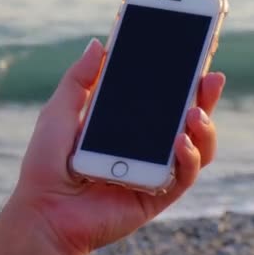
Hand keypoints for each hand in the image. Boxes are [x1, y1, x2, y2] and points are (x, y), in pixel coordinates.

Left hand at [0, 38, 225, 254]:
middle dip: (203, 97)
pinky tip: (180, 142)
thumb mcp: (59, 112)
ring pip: (195, 147)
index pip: (160, 95)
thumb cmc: (46, 163)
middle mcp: (144, 145)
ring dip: (203, 128)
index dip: (180, 76)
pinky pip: (183, 176)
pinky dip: (189, 158)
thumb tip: (98, 44)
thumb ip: (79, 80)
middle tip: (211, 77)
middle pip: (185, 118)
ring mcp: (153, 170)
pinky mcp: (156, 195)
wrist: (42, 210)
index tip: (194, 51)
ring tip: (194, 112)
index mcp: (124, 123)